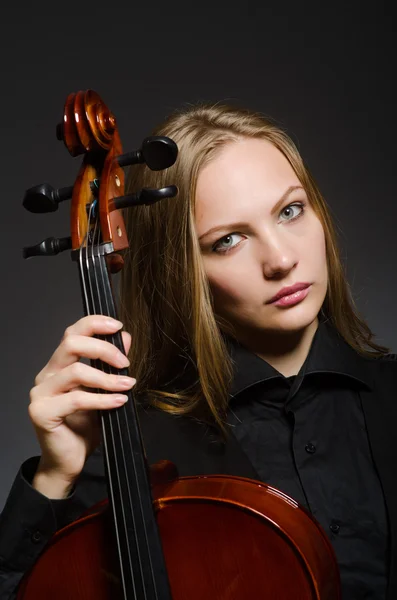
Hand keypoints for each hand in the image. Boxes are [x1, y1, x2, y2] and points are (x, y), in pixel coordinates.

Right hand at [29, 315, 135, 497]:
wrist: (68, 461)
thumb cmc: (84, 427)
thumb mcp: (103, 391)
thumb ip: (111, 365)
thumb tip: (125, 338)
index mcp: (58, 366)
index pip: (72, 333)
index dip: (94, 324)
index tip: (117, 327)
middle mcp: (46, 375)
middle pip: (71, 344)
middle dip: (103, 349)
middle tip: (125, 363)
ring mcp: (41, 393)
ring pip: (76, 371)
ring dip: (107, 378)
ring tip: (127, 385)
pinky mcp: (42, 412)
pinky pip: (77, 399)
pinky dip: (102, 399)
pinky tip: (119, 401)